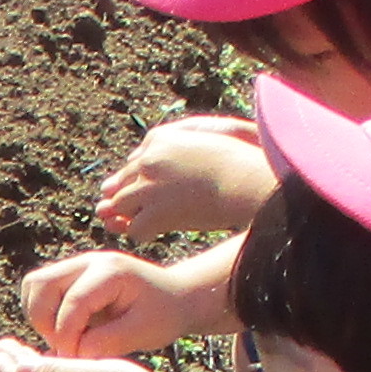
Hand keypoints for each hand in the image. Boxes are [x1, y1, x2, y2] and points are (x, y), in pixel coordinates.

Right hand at [21, 244, 195, 358]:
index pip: (72, 303)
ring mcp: (77, 265)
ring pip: (34, 285)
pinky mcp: (71, 275)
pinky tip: (64, 331)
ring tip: (63, 339)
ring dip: (39, 317)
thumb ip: (107, 342)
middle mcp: (89, 261)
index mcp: (111, 271)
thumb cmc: (162, 315)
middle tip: (64, 347)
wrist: (174, 297)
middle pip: (40, 284)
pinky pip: (39, 290)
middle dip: (44, 323)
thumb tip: (72, 352)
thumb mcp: (142, 333)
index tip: (75, 359)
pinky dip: (42, 313)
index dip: (67, 337)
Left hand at [96, 112, 269, 241]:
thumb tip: (145, 166)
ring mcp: (149, 185)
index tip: (163, 190)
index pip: (135, 161)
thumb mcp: (203, 142)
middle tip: (153, 211)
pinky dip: (145, 234)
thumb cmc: (236, 163)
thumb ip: (175, 149)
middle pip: (123, 183)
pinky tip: (162, 233)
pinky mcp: (156, 211)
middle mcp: (148, 158)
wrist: (249, 180)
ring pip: (121, 205)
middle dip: (132, 199)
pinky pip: (136, 229)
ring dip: (135, 216)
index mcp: (158, 137)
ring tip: (158, 222)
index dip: (145, 179)